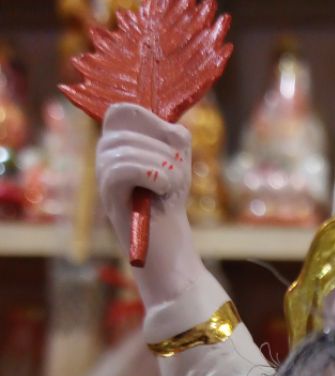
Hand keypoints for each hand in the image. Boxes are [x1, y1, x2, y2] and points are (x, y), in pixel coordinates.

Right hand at [96, 103, 204, 305]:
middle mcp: (103, 155)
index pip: (124, 110)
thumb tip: (173, 128)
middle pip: (129, 124)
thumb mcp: (178, 164)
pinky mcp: (108, 196)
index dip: (153, 121)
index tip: (173, 146)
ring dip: (163, 165)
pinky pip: (124, 167)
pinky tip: (163, 191)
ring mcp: (101, 174)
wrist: (169, 251)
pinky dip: (153, 175)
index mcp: (117, 143)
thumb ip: (174, 138)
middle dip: (164, 147)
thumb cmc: (171, 206)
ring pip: (128, 146)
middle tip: (175, 176)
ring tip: (171, 188)